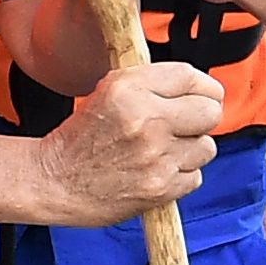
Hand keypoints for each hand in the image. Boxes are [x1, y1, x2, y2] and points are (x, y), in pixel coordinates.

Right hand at [34, 59, 222, 224]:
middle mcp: (145, 120)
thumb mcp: (108, 91)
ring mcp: (155, 157)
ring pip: (206, 147)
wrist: (54, 181)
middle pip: (210, 112)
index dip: (204, 86)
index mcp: (129, 89)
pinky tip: (157, 171)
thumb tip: (197, 86)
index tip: (204, 94)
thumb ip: (152, 83)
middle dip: (202, 117)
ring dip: (191, 149)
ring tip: (164, 151)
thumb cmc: (80, 138)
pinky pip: (195, 177)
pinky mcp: (160, 188)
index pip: (190, 76)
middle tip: (187, 123)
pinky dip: (181, 176)